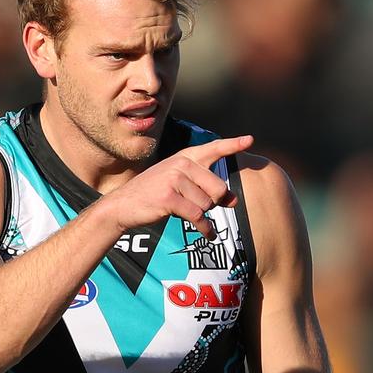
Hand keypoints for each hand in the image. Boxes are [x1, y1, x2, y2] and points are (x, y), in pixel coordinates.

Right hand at [103, 135, 253, 239]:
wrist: (122, 205)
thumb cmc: (153, 194)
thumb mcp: (179, 184)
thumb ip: (206, 188)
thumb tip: (234, 200)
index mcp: (184, 157)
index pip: (213, 148)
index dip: (233, 144)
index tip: (249, 140)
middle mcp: (181, 164)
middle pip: (218, 188)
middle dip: (212, 203)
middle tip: (196, 206)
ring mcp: (174, 179)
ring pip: (207, 204)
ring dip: (201, 214)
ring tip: (184, 212)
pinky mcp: (170, 197)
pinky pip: (198, 216)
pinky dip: (205, 228)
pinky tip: (207, 233)